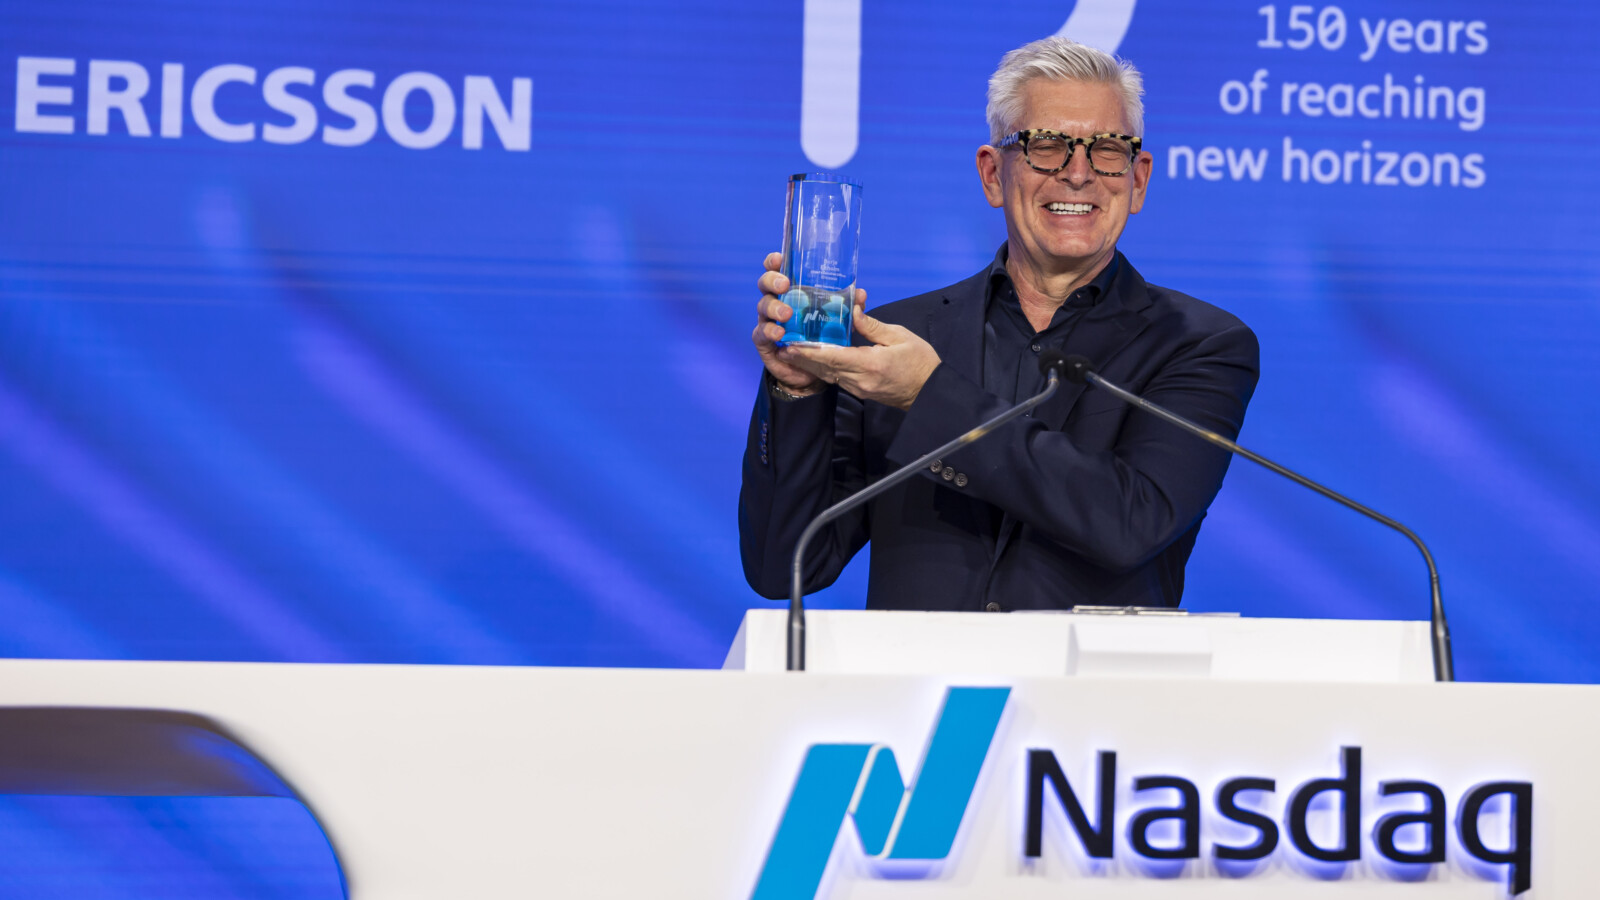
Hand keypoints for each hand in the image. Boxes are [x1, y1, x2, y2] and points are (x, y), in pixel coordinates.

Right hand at [751, 252, 850, 395]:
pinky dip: (769, 331)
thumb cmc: (820, 337)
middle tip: (785, 285)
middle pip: (765, 284)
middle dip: (772, 281)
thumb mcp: (836, 319)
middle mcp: (776, 302)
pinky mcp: (764, 341)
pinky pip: (761, 333)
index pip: (778, 270)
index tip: (780, 258)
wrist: (809, 370)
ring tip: (786, 315)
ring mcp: (767, 320)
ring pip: (763, 307)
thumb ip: (847, 306)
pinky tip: (779, 333)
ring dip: (774, 308)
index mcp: (790, 291)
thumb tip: (860, 294)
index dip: (775, 262)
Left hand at [777, 295, 940, 410]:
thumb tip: (853, 312)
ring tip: (790, 351)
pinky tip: (813, 359)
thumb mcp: (899, 337)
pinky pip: (836, 379)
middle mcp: (860, 380)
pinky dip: (822, 369)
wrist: (930, 392)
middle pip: (824, 368)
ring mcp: (859, 388)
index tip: (790, 344)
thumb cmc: (920, 362)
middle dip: (801, 358)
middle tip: (781, 347)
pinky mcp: (861, 391)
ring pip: (828, 375)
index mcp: (870, 365)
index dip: (809, 351)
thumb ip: (872, 326)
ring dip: (809, 364)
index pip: (833, 357)